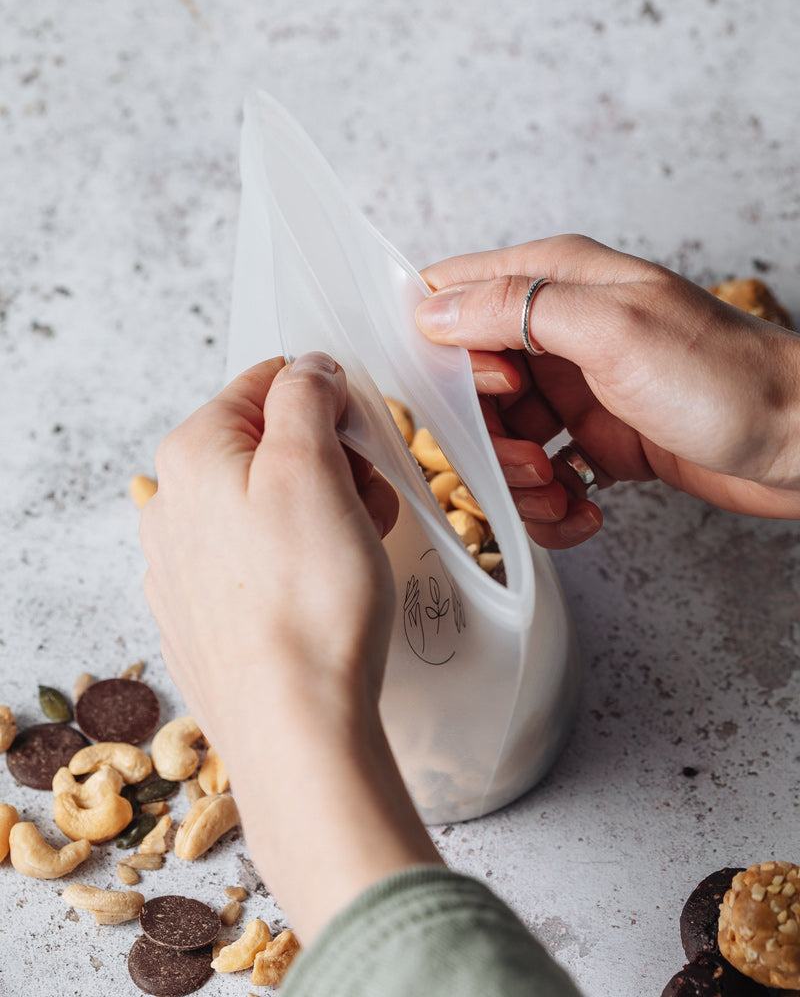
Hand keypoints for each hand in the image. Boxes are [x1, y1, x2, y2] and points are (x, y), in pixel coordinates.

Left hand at [141, 354, 440, 942]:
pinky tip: (324, 592)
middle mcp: (171, 507)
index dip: (327, 399)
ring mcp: (182, 567)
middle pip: (266, 446)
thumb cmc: (309, 599)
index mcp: (191, 456)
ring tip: (356, 554)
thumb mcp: (313, 467)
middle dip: (330, 463)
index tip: (364, 436)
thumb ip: (306, 396)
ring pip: (266, 504)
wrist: (296, 726)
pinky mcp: (205, 615)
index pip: (265, 383)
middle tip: (368, 503)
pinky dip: (298, 558)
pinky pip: (258, 559)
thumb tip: (307, 368)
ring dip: (322, 511)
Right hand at [416, 235, 799, 547]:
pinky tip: (585, 508)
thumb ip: (515, 310)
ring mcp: (573, 390)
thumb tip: (431, 311)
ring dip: (520, 480)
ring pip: (499, 438)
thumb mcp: (611, 329)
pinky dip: (551, 505)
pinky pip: (539, 478)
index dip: (444, 349)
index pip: (454, 296)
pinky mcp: (593, 440)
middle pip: (467, 384)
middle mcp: (557, 333)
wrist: (798, 441)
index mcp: (556, 282)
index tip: (485, 390)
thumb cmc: (723, 378)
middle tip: (532, 458)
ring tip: (563, 489)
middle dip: (487, 435)